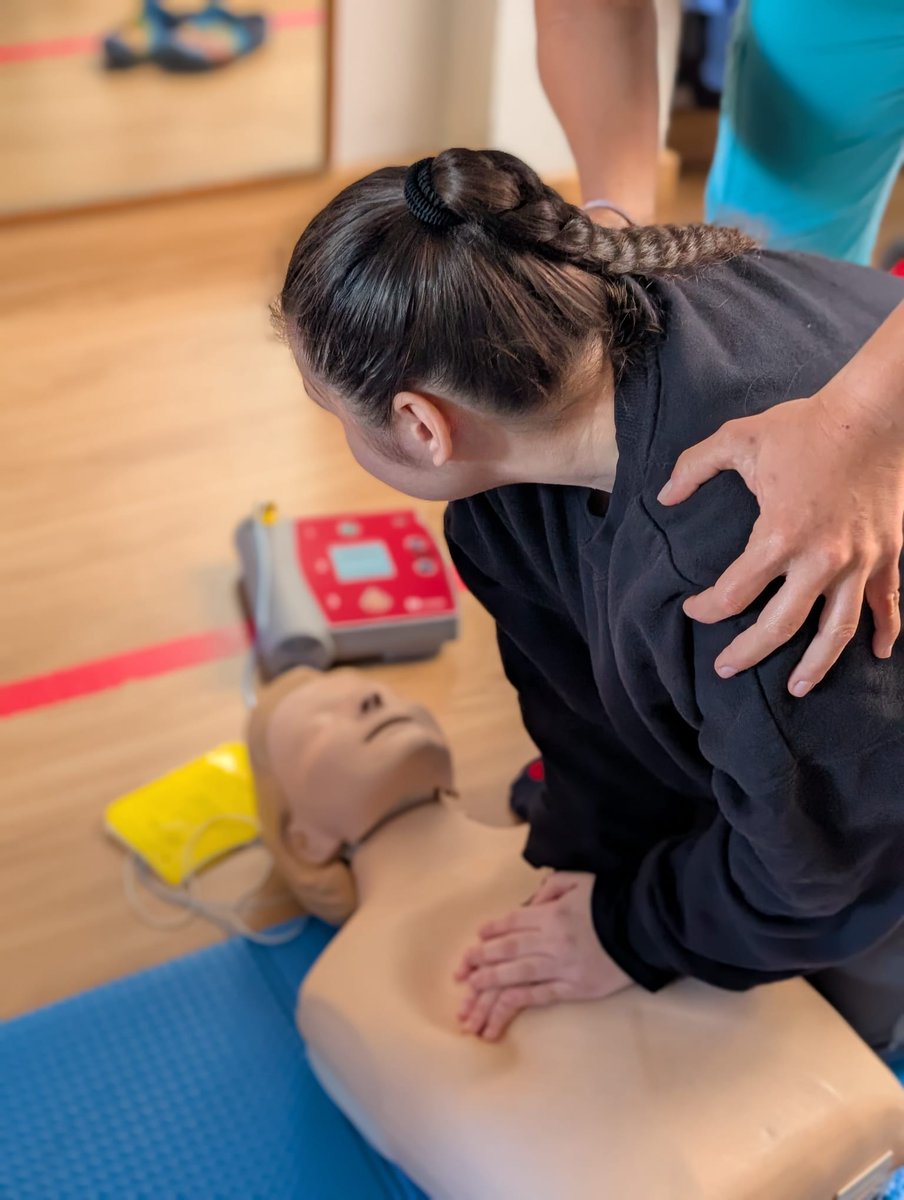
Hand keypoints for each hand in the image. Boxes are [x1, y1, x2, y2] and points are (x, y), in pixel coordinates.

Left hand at [453, 873, 630, 1040]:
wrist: (644, 928)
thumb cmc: (612, 901)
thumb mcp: (580, 880)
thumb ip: (553, 886)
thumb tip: (534, 899)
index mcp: (550, 913)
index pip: (510, 923)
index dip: (490, 933)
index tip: (474, 943)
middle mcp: (549, 940)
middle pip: (505, 951)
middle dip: (479, 963)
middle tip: (459, 974)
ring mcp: (560, 966)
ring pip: (515, 978)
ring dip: (488, 990)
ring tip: (467, 1006)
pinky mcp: (573, 988)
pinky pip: (537, 997)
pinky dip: (514, 1006)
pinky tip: (497, 1017)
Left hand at [658, 390, 903, 695]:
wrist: (875, 412)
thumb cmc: (804, 425)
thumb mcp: (738, 439)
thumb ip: (694, 467)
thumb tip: (663, 496)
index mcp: (780, 535)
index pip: (734, 592)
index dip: (708, 608)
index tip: (694, 610)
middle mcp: (821, 558)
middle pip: (780, 625)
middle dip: (749, 652)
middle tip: (726, 668)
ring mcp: (859, 561)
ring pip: (836, 630)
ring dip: (816, 664)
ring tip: (797, 688)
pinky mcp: (887, 555)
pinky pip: (887, 603)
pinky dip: (886, 632)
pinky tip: (877, 655)